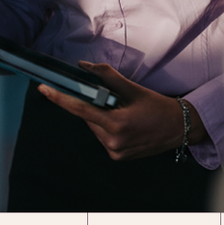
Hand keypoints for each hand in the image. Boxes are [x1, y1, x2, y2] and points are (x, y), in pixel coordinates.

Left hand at [37, 62, 206, 160]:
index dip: (60, 98)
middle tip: (113, 99)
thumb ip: (107, 77)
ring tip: (124, 112)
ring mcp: (115, 152)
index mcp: (116, 125)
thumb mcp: (133, 89)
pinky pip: (103, 137)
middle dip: (94, 105)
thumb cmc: (158, 107)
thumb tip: (84, 67)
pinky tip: (125, 123)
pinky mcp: (118, 157)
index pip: (80, 109)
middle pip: (87, 118)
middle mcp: (113, 142)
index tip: (44, 89)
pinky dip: (107, 127)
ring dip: (101, 116)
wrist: (179, 128)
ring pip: (94, 127)